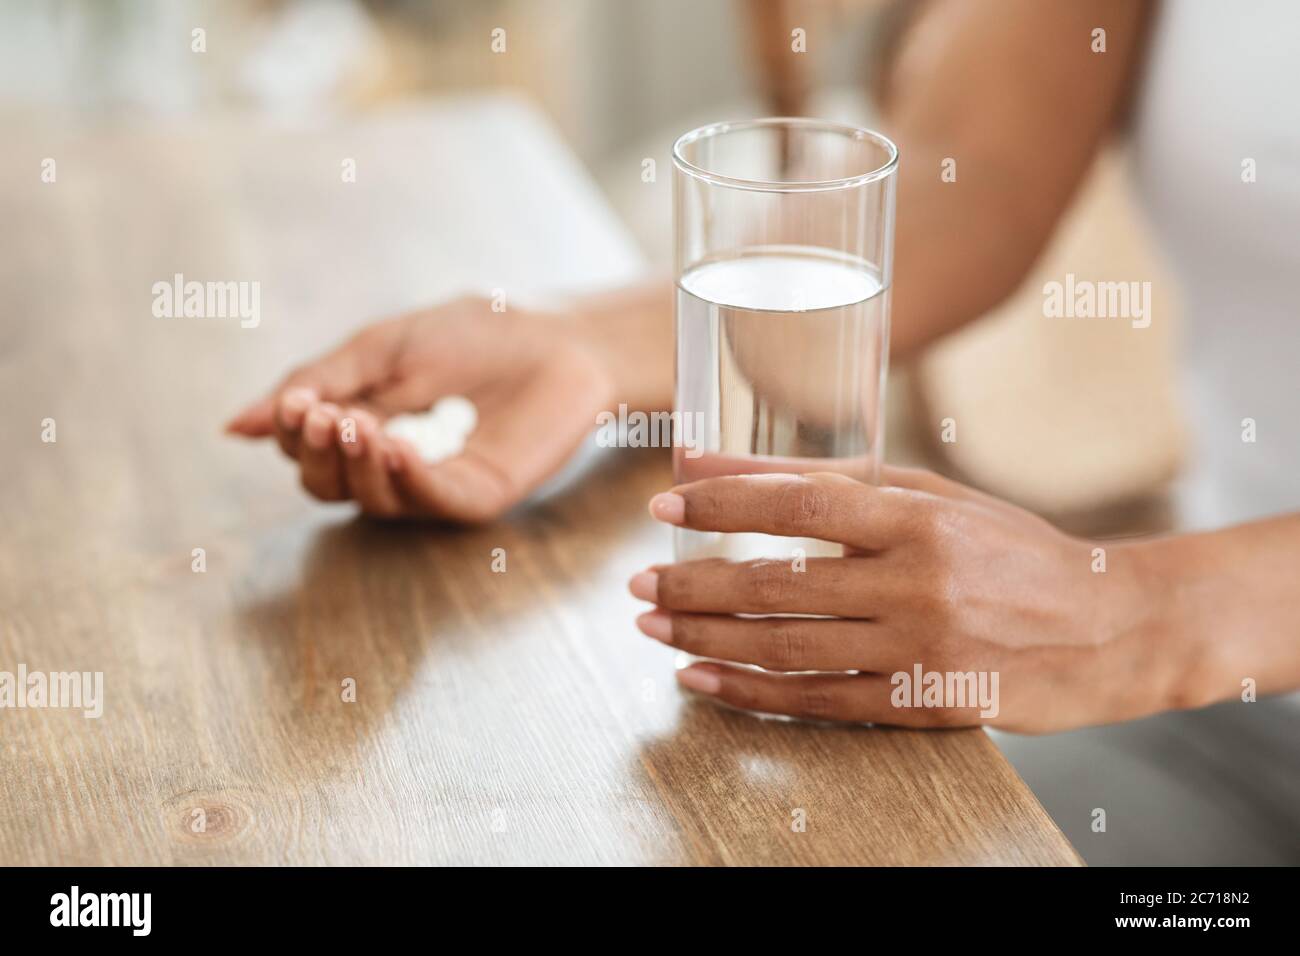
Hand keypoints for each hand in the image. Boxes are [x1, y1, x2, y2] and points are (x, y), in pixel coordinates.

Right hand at [225, 296, 613, 521]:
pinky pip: (432, 500)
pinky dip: (408, 478)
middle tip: (325, 416)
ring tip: (360, 425)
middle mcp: (392, 465)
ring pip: (373, 500)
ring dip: (357, 465)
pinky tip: (396, 448)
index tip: (300, 402)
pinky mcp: (478, 495)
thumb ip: (317, 382)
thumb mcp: (380, 348)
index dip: (295, 432)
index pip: (308, 451)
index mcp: (363, 427)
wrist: (555, 334)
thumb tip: (235, 427)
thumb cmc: (473, 335)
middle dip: (318, 453)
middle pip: (328, 485)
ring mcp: (434, 484)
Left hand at [629, 468, 1176, 732]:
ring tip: (652, 628)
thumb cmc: (1009, 548)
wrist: (1108, 627)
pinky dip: (748, 692)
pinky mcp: (919, 704)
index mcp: (917, 518)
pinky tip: (700, 680)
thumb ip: (829, 480)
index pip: (796, 505)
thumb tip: (720, 460)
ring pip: (785, 648)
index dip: (720, 504)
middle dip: (692, 585)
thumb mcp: (929, 496)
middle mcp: (915, 583)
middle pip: (775, 584)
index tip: (662, 505)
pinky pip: (815, 701)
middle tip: (637, 584)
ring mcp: (917, 650)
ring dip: (705, 640)